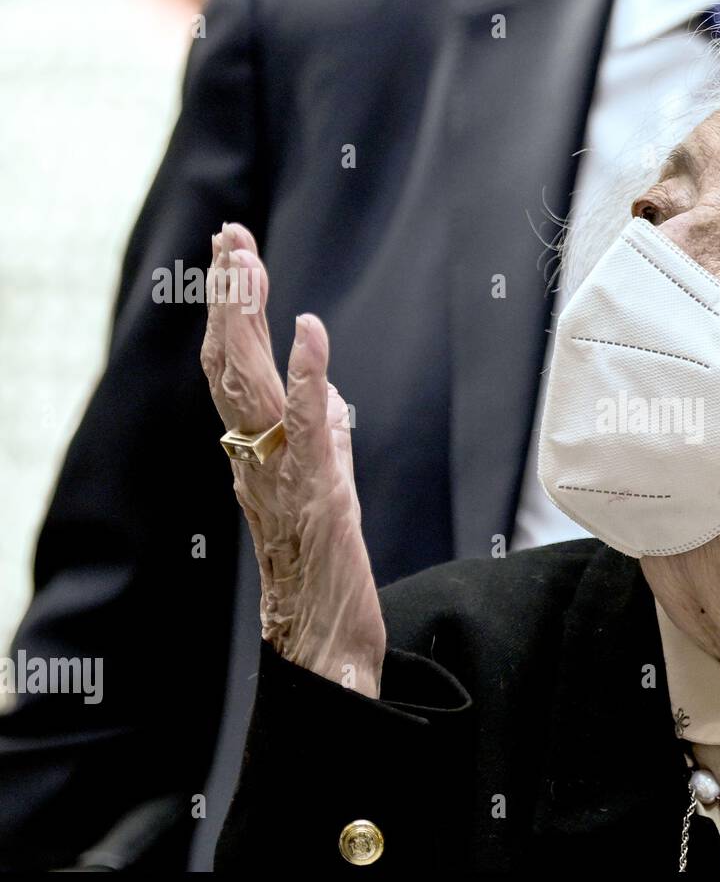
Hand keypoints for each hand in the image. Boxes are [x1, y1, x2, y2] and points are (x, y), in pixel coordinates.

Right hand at [199, 223, 384, 696]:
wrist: (323, 644)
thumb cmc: (322, 572)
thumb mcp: (326, 487)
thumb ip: (322, 435)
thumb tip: (328, 393)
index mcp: (257, 454)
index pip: (235, 370)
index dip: (233, 313)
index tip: (234, 256)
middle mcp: (258, 458)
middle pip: (232, 365)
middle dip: (231, 297)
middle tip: (230, 237)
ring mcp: (283, 473)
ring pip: (252, 384)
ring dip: (250, 319)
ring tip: (248, 261)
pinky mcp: (319, 491)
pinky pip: (307, 424)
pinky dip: (307, 373)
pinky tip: (310, 329)